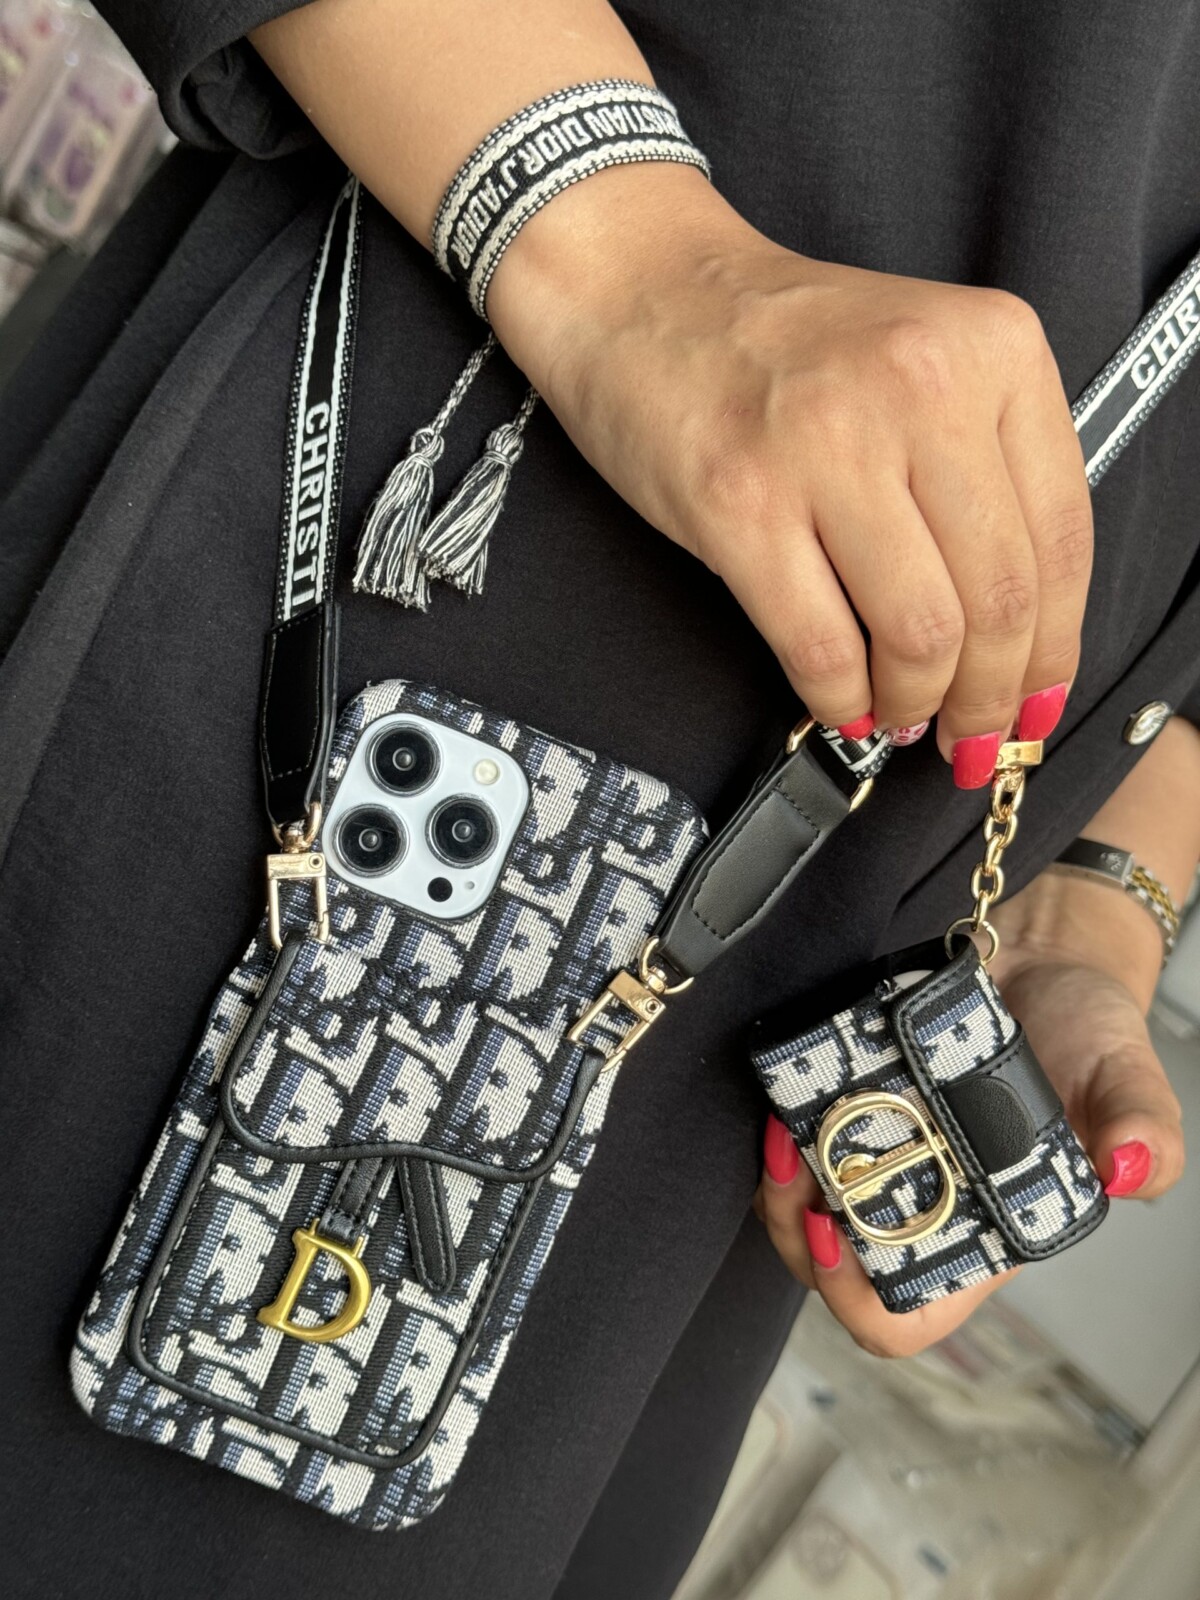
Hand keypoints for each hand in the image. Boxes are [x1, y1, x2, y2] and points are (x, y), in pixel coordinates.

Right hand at [491, 163, 1091, 779]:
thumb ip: (982, 468)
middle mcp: (920, 387)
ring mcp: (826, 444)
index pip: (1061, 537)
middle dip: (991, 697)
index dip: (1055, 648)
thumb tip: (1016, 630)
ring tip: (900, 714)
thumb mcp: (922, 360)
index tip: (1039, 699)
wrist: (644, 289)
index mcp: (991, 348)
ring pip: (919, 633)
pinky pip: (820, 644)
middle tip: (973, 734)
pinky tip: (843, 702)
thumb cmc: (779, 340)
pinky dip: (839, 697)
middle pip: (998, 600)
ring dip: (916, 703)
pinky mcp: (740, 503)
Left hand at [755, 913, 1183, 1357]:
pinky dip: (779, 1126)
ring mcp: (880, 1159)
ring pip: (795, 1207)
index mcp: (984, 1233)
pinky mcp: (849, 1107)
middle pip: (827, 1265)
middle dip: (795, 1227)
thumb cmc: (1089, 1034)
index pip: (905, 1314)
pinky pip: (790, 1140)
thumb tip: (1128, 1168)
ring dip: (775, 1180)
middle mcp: (924, 1206)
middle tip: (794, 1168)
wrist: (1045, 959)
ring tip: (781, 1129)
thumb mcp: (1128, 1078)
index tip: (838, 1233)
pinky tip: (785, 1094)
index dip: (856, 1297)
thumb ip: (1144, 1128)